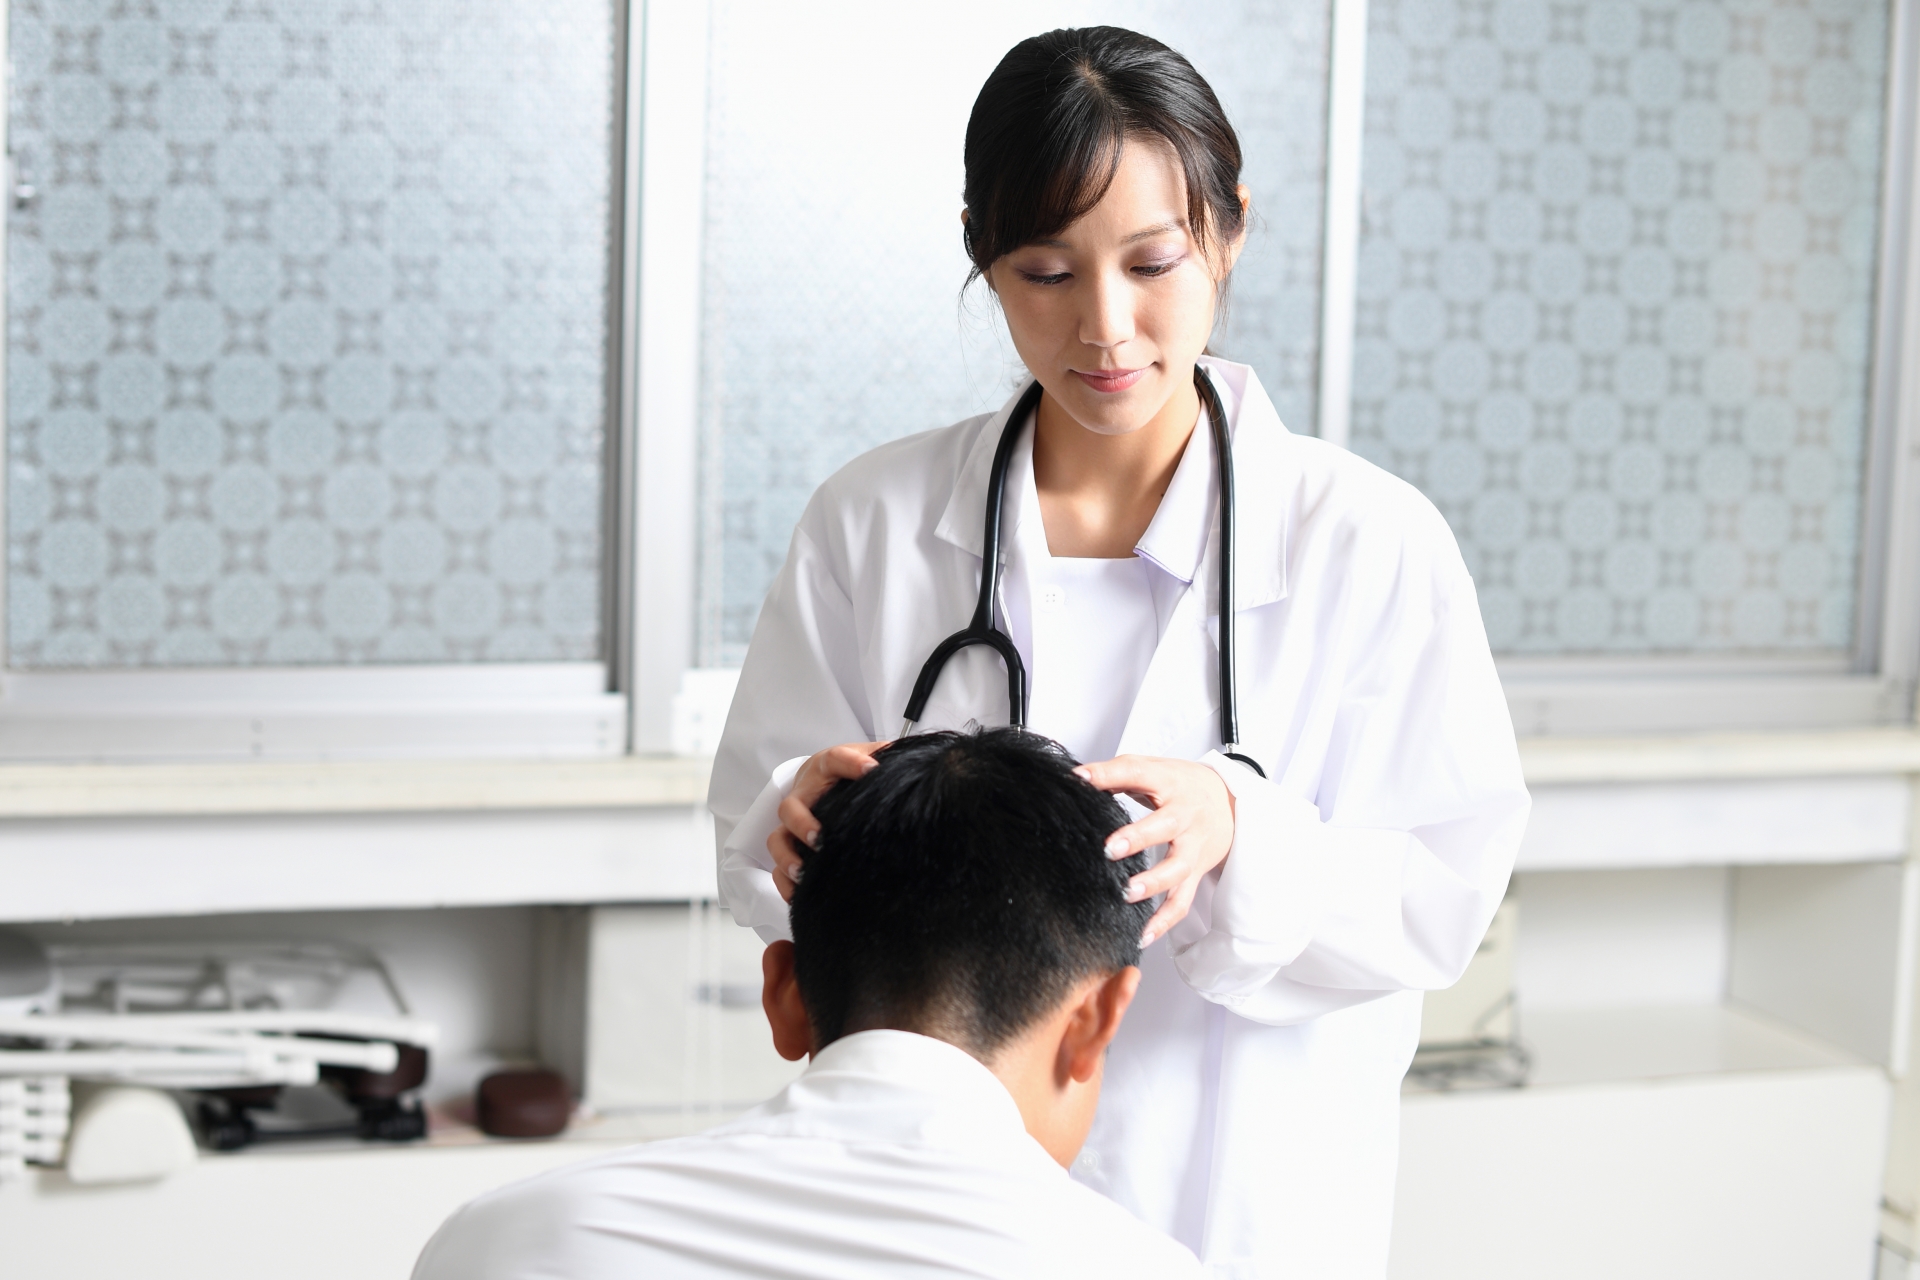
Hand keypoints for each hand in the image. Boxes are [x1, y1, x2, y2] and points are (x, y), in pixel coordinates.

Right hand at [767, 741, 887, 900]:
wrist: (820, 778)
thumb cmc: (847, 772)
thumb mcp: (868, 756)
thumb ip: (887, 756)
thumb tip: (923, 760)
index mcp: (825, 768)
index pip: (835, 759)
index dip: (851, 763)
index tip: (871, 770)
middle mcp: (804, 794)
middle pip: (791, 807)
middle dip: (802, 824)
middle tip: (820, 839)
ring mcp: (793, 822)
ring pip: (777, 839)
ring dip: (787, 857)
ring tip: (804, 873)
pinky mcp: (790, 844)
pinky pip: (776, 866)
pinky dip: (783, 882)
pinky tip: (798, 894)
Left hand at [1074, 755, 1235, 945]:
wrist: (1231, 804)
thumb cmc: (1181, 786)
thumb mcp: (1153, 770)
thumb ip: (1116, 774)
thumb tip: (1075, 778)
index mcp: (1169, 782)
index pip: (1138, 773)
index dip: (1108, 775)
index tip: (1079, 780)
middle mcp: (1185, 816)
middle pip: (1165, 826)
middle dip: (1139, 838)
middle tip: (1109, 850)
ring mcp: (1193, 847)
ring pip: (1177, 868)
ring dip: (1153, 883)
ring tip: (1127, 894)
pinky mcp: (1195, 873)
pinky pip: (1182, 901)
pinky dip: (1164, 921)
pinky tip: (1142, 935)